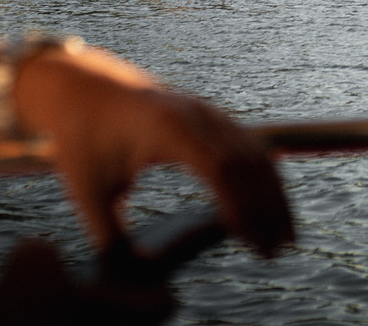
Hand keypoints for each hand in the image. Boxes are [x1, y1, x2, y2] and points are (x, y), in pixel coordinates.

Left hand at [15, 45, 294, 254]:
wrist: (84, 88)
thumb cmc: (82, 138)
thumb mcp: (86, 191)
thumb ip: (109, 237)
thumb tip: (133, 279)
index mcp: (168, 127)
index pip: (219, 167)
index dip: (239, 204)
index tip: (248, 240)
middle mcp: (198, 114)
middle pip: (248, 161)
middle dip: (267, 208)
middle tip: (275, 252)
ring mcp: (210, 113)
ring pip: (257, 153)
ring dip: (275, 195)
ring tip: (284, 237)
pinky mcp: (213, 118)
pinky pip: (251, 147)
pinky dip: (266, 178)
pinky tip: (272, 207)